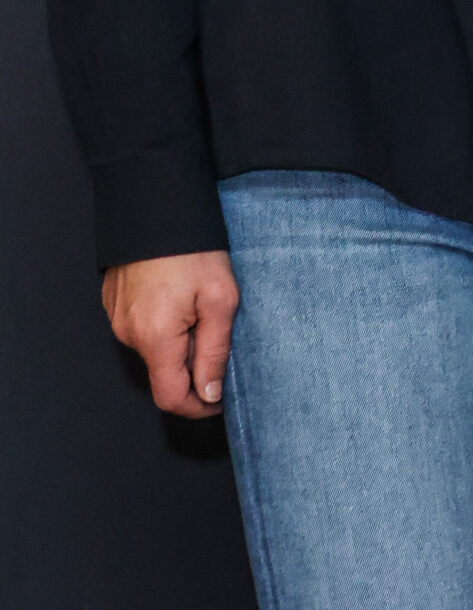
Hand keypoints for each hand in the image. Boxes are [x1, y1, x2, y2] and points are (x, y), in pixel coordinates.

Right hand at [102, 252, 239, 417]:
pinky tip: (179, 295)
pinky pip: (142, 328)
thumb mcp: (221, 298)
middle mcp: (128, 334)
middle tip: (216, 330)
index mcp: (154, 338)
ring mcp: (117, 318)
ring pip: (154, 350)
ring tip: (198, 305)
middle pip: (164, 372)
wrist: (157, 203)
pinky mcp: (115, 303)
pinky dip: (164, 324)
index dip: (198, 406)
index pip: (171, 397)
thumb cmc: (194, 250)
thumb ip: (215, 351)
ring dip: (179, 341)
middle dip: (192, 364)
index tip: (221, 398)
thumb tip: (210, 393)